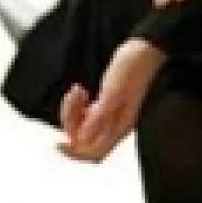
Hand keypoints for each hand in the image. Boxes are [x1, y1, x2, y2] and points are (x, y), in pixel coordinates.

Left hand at [57, 38, 166, 162]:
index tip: (58, 143)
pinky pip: (84, 114)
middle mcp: (114, 125)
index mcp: (119, 127)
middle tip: (73, 98)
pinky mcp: (105, 105)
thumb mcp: (113, 92)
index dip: (74, 152)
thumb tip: (82, 139)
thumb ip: (99, 116)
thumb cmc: (133, 69)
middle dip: (71, 122)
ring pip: (81, 126)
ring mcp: (109, 116)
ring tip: (78, 90)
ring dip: (72, 110)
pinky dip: (77, 105)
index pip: (94, 152)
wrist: (143, 50)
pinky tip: (80, 90)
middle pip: (84, 139)